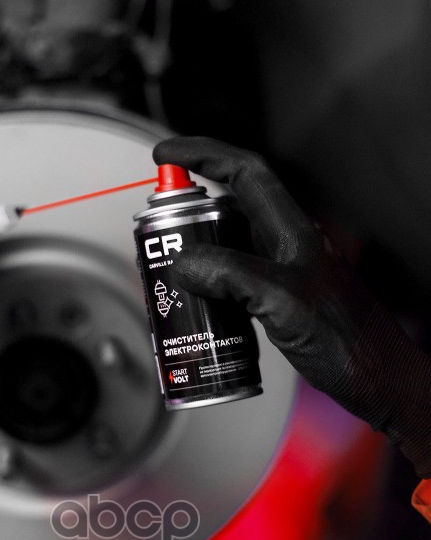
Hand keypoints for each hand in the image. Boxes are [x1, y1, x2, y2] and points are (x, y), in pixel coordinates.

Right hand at [153, 136, 430, 479]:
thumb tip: (184, 262)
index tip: (165, 154)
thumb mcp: (284, 303)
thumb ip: (232, 276)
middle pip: (229, 209)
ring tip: (168, 274)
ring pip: (228, 248)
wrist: (381, 384)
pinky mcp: (280, 301)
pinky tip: (198, 308)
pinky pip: (234, 282)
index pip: (244, 172)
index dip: (202, 154)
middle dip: (187, 214)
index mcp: (293, 232)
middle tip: (158, 234)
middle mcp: (287, 246)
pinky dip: (209, 287)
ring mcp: (283, 273)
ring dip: (195, 253)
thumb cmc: (353, 346)